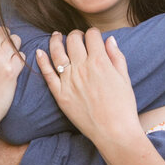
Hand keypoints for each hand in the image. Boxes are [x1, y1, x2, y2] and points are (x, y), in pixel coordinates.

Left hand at [36, 29, 142, 152]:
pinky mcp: (60, 95)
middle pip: (73, 40)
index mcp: (100, 62)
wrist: (114, 132)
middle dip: (76, 34)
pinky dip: (42, 61)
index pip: (92, 36)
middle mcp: (82, 68)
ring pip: (57, 53)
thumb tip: (109, 39)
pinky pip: (47, 74)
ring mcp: (69, 81)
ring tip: (56, 36)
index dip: (93, 33)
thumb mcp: (124, 78)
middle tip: (77, 37)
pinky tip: (39, 52)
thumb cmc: (123, 106)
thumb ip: (116, 56)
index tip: (93, 36)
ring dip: (56, 41)